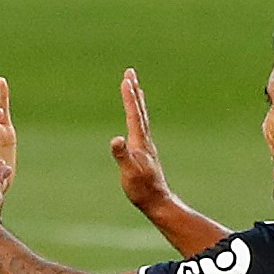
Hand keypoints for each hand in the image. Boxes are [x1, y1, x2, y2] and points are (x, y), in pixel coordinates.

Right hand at [109, 68, 172, 214]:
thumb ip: (122, 155)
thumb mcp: (129, 173)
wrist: (157, 201)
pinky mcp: (145, 152)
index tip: (126, 79)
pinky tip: (137, 118)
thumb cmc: (142, 189)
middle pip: (140, 110)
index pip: (133, 115)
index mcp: (140, 142)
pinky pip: (141, 126)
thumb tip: (115, 139)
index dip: (129, 97)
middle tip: (130, 73)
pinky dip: (138, 115)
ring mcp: (146, 145)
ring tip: (135, 88)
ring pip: (142, 117)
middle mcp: (145, 140)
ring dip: (137, 100)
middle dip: (134, 90)